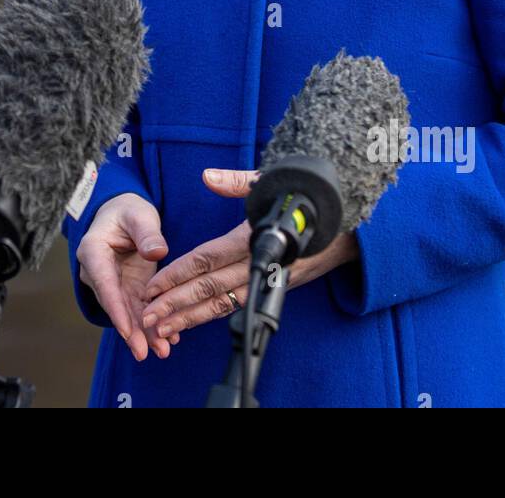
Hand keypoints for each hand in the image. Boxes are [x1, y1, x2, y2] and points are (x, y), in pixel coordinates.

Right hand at [76, 193, 173, 360]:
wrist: (123, 214)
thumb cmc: (127, 210)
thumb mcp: (138, 215)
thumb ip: (147, 233)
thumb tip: (156, 252)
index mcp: (93, 251)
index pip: (104, 283)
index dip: (115, 308)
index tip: (126, 329)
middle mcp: (98, 272)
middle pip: (115, 305)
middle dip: (131, 330)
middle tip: (143, 352)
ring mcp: (113, 283)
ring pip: (128, 312)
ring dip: (143, 333)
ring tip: (162, 351)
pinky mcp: (127, 288)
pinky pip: (138, 309)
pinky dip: (152, 324)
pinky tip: (168, 339)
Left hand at [139, 168, 357, 345]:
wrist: (356, 228)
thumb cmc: (311, 200)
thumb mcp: (273, 182)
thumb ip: (237, 181)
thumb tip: (207, 177)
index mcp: (254, 238)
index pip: (208, 260)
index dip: (178, 274)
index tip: (153, 286)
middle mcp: (260, 264)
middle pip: (210, 289)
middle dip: (177, 304)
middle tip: (148, 316)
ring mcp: (270, 280)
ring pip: (223, 303)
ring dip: (192, 317)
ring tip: (164, 327)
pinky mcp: (277, 286)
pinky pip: (240, 303)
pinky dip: (215, 313)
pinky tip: (196, 320)